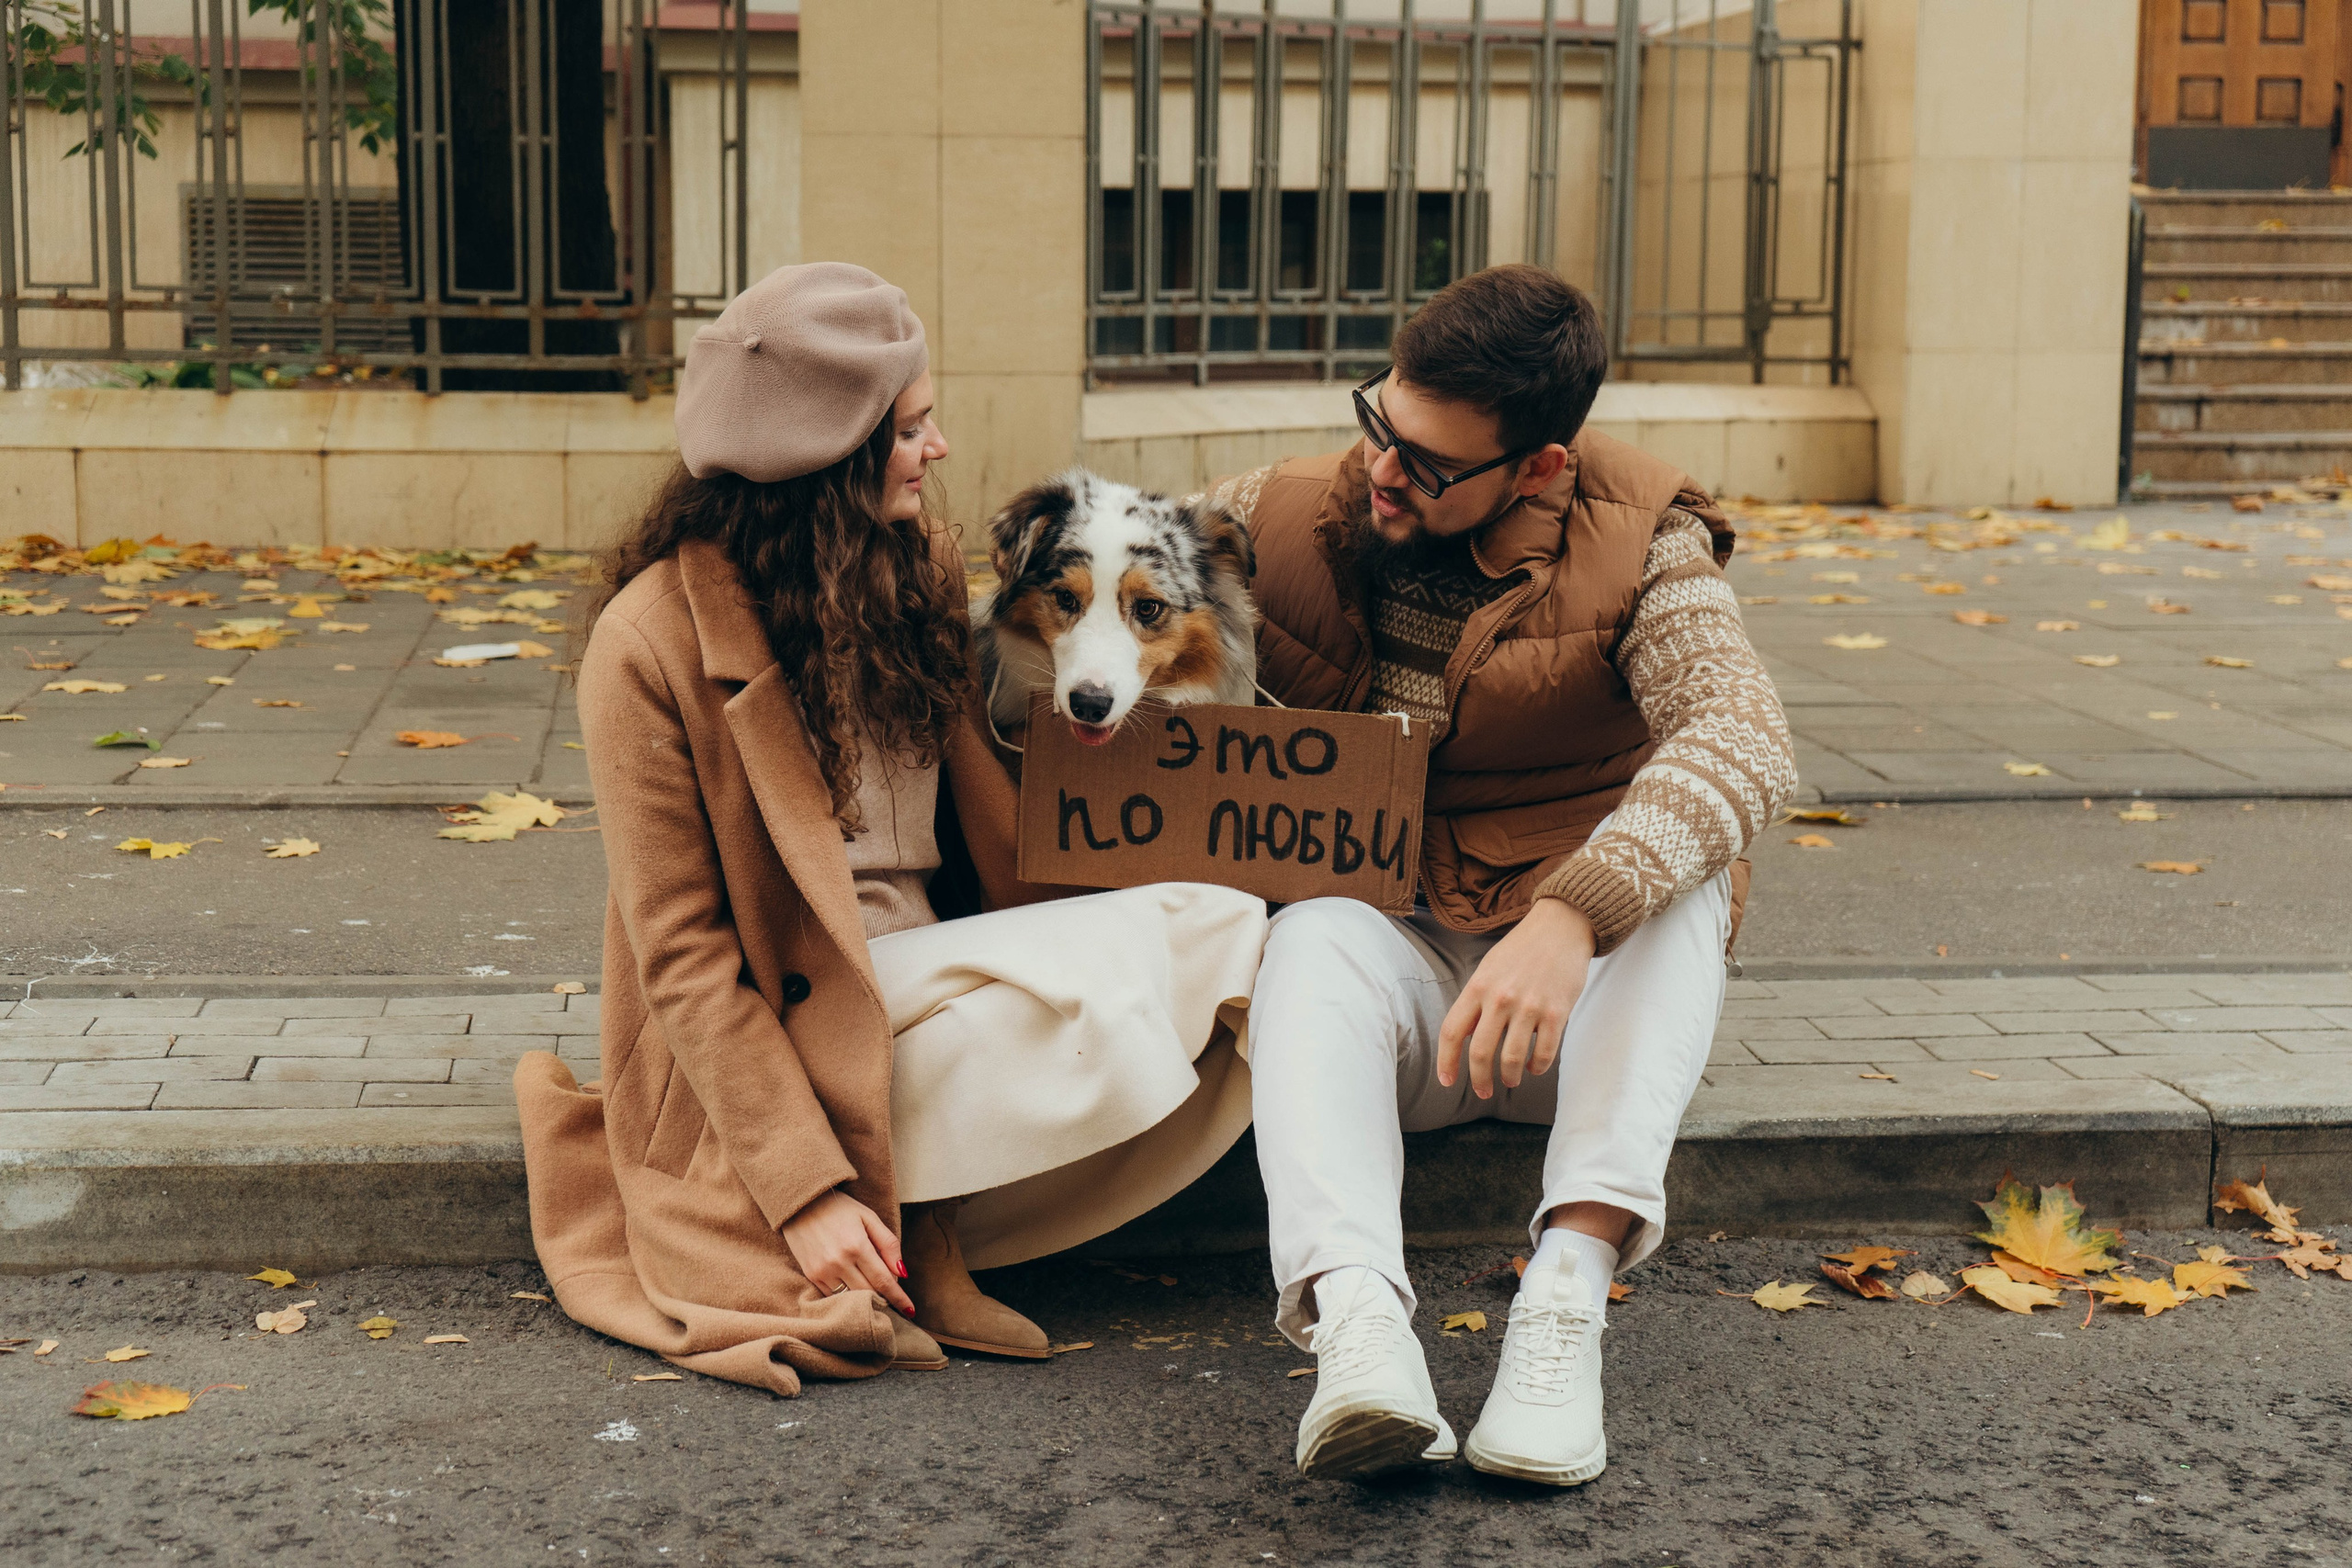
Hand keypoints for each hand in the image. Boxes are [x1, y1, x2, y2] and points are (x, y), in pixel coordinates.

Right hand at [778, 1189, 915, 1316]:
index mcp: (857, 1246)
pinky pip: (834, 1296)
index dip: (898, 1298)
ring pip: (851, 1298)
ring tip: (875, 1295)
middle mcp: (838, 1262)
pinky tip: (855, 1290)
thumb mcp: (868, 1217)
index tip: (910, 1310)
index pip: (883, 1281)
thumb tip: (903, 1273)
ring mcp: (822, 1271)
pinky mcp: (811, 1275)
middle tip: (893, 1297)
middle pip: (869, 1293)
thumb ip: (888, 1244)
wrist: (800, 1202)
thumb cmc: (839, 1208)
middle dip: (885, 1298)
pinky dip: (847, 1297)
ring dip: (866, 1300)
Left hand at [1438, 897, 1595, 1099]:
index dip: (1446, 1062)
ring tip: (1510, 1080)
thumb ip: (1475, 1001)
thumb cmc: (1521, 949)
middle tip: (1483, 1091)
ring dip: (1509, 1077)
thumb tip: (1461, 1036)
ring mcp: (1529, 1007)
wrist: (1561, 927)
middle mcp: (1500, 998)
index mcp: (1478, 987)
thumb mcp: (1488, 968)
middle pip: (1480, 1053)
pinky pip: (1544, 1054)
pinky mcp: (1557, 1013)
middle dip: (1479, 1080)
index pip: (1452, 1032)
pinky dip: (1537, 1068)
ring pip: (1512, 1059)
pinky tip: (1534, 1067)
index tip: (1447, 1081)